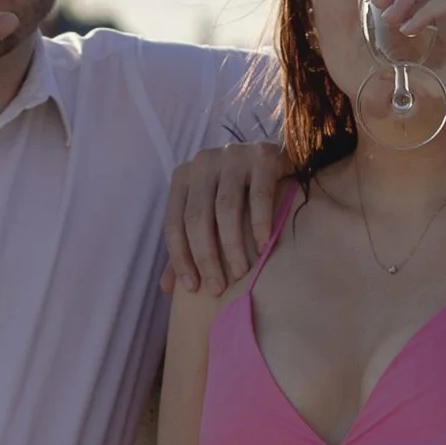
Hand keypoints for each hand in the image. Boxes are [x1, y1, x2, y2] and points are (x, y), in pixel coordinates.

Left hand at [162, 141, 286, 293]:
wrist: (277, 159)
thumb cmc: (239, 194)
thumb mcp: (209, 215)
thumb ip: (188, 246)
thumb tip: (167, 287)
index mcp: (183, 177)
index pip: (174, 223)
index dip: (180, 259)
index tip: (193, 288)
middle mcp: (203, 162)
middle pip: (197, 218)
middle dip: (206, 258)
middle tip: (218, 288)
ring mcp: (232, 156)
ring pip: (225, 208)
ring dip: (232, 246)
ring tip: (241, 273)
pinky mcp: (262, 156)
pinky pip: (259, 196)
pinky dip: (259, 224)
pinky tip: (262, 247)